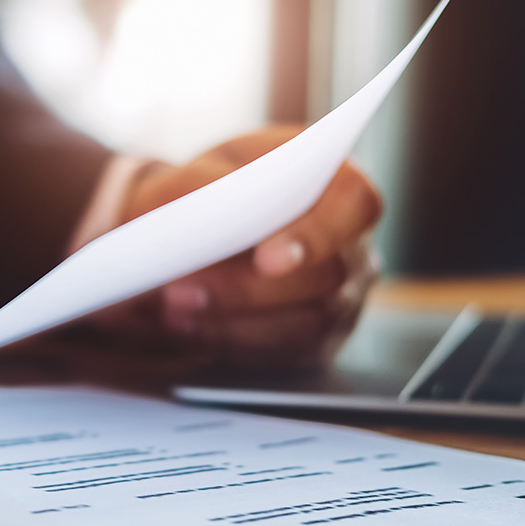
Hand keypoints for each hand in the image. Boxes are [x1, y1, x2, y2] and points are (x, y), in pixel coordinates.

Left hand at [85, 128, 382, 367]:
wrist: (192, 230)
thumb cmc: (206, 191)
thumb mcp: (195, 173)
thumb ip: (203, 184)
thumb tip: (206, 212)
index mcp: (335, 183)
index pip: (353, 203)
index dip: (316, 234)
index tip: (266, 261)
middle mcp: (351, 243)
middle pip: (326, 276)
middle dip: (248, 289)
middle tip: (181, 292)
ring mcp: (342, 297)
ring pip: (304, 324)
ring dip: (231, 321)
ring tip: (171, 311)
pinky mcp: (317, 339)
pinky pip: (285, 352)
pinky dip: (230, 340)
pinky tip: (186, 326)